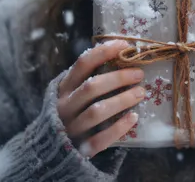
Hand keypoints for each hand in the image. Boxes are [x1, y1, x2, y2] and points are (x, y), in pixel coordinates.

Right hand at [57, 40, 144, 157]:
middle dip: (118, 78)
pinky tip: (133, 118)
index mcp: (64, 88)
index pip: (82, 63)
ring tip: (141, 93)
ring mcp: (72, 127)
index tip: (125, 45)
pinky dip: (119, 128)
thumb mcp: (74, 92)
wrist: (53, 149)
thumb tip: (122, 55)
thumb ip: (90, 78)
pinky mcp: (81, 148)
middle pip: (91, 87)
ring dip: (121, 100)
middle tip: (139, 74)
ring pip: (96, 112)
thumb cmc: (73, 112)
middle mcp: (65, 106)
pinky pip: (100, 138)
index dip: (104, 52)